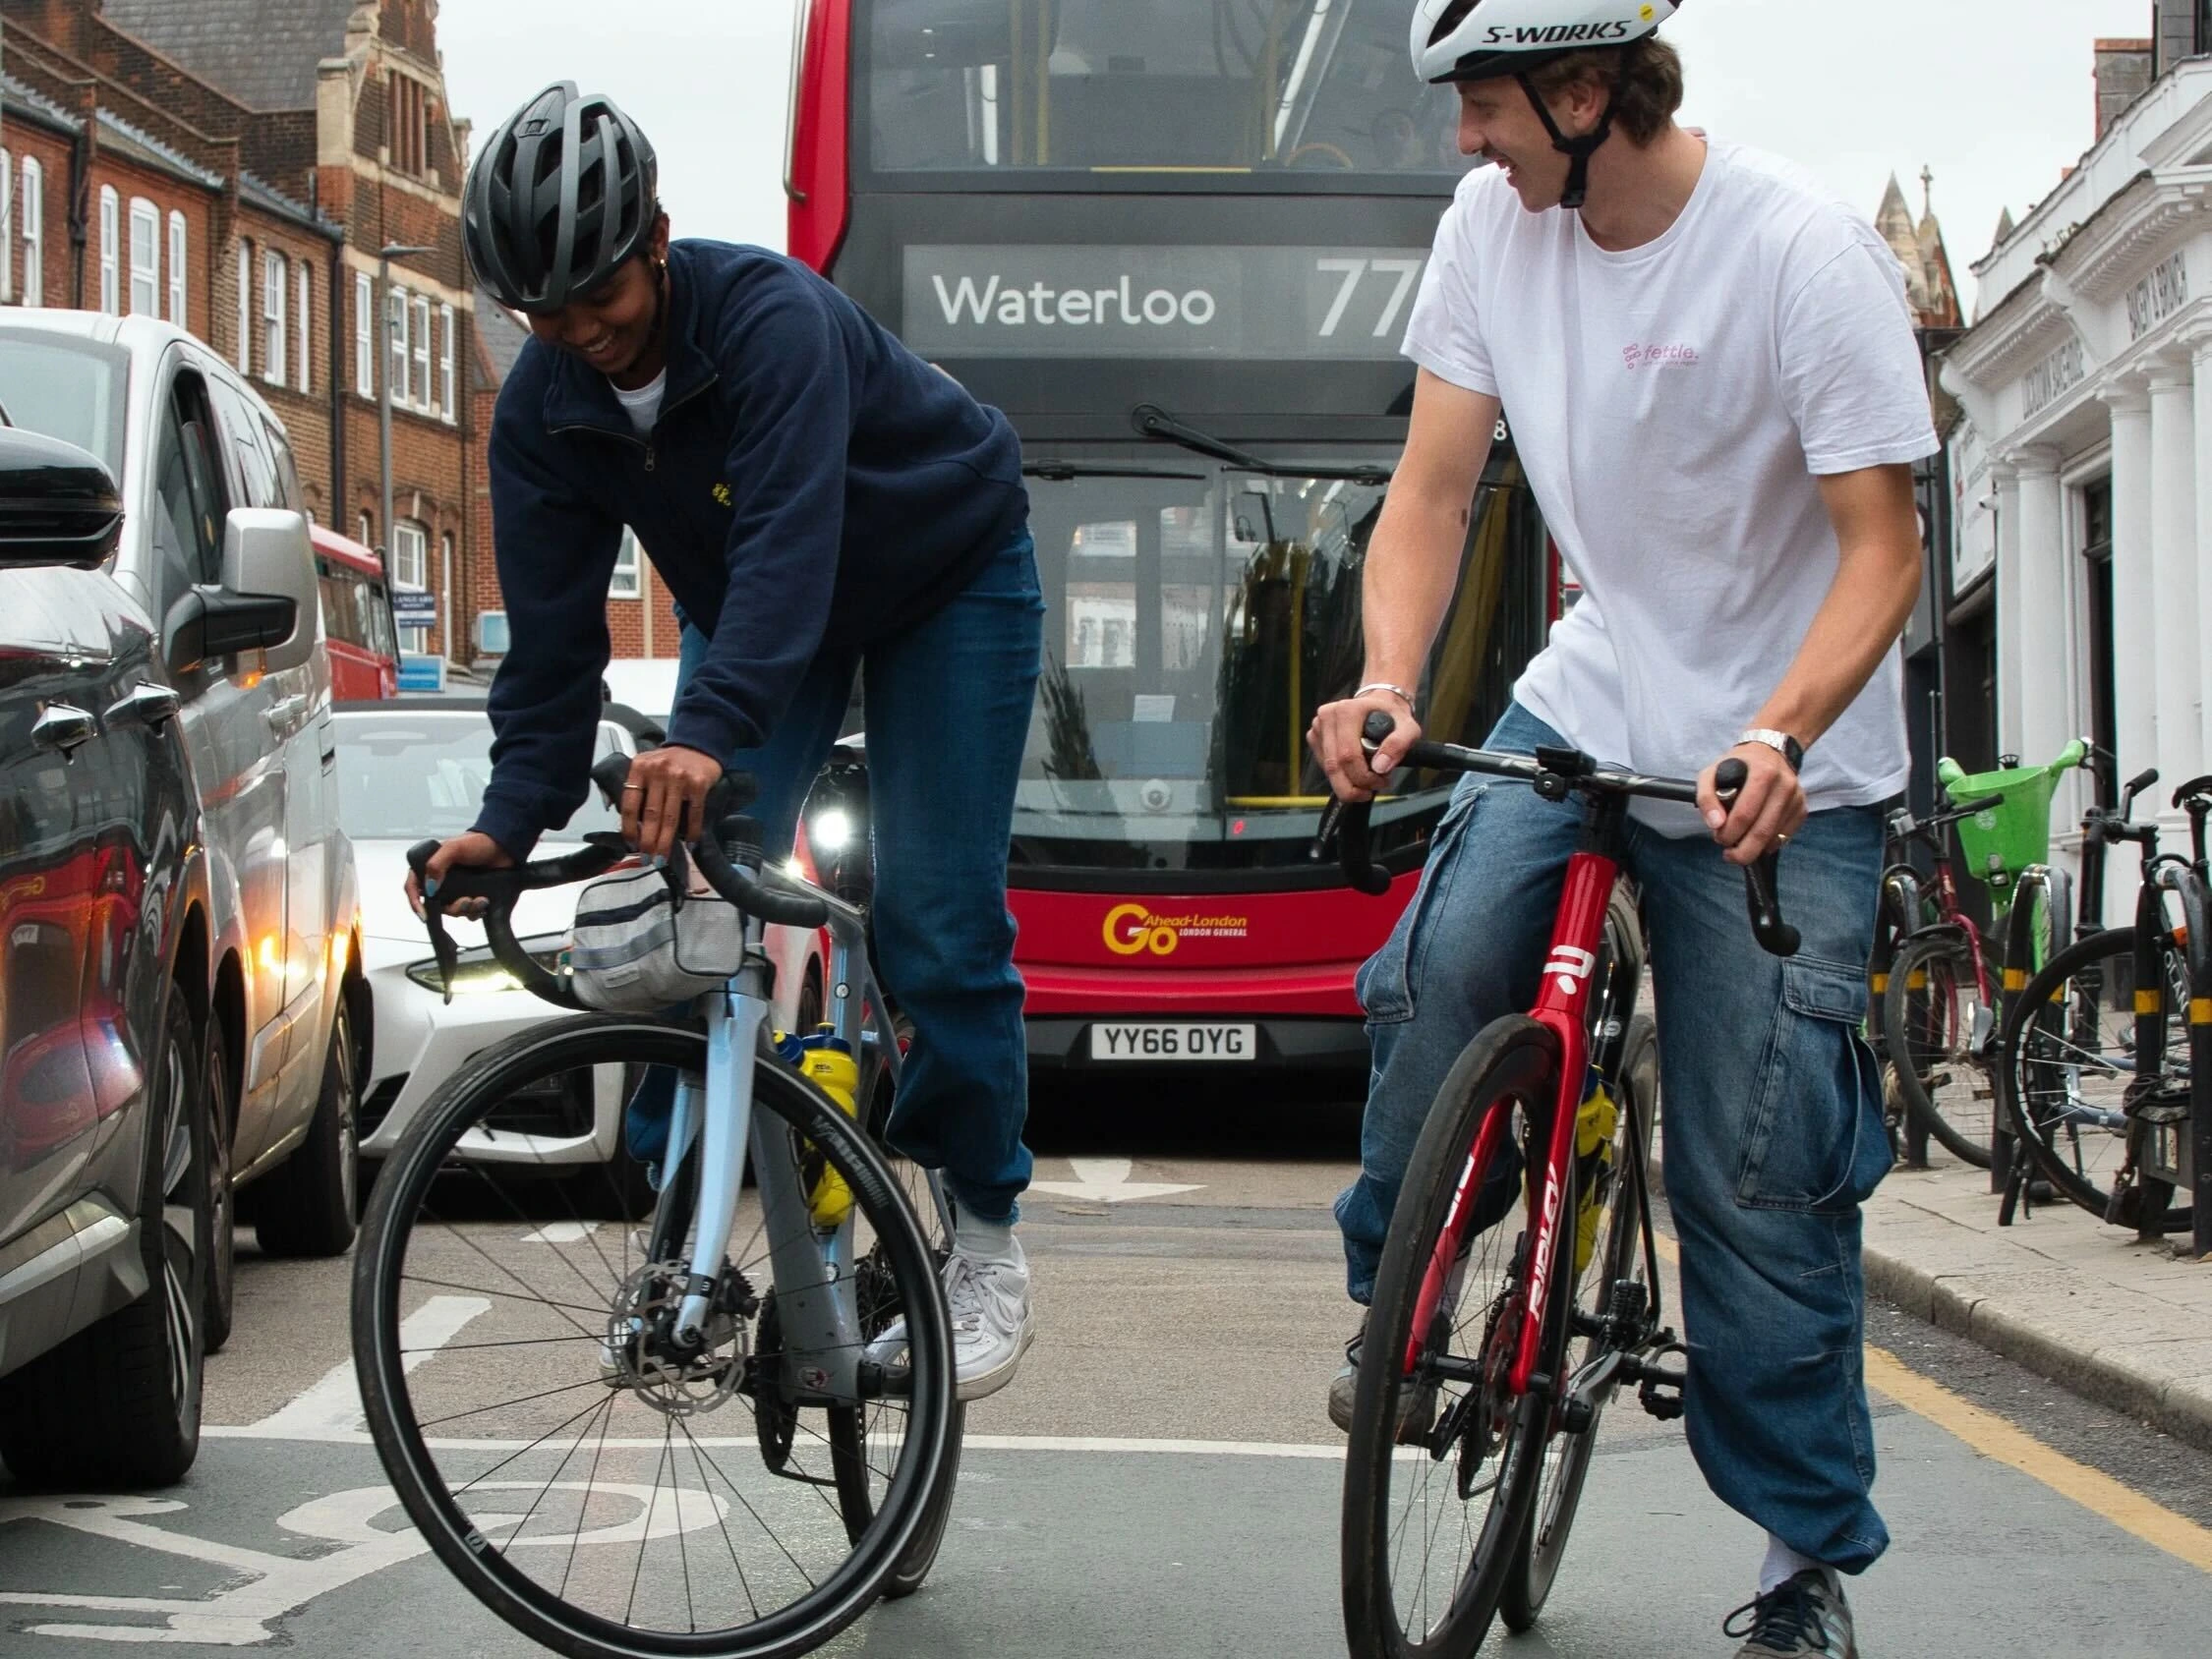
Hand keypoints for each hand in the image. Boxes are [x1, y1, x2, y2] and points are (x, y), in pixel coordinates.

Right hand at [406, 831, 513, 919]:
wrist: (505, 847)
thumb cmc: (478, 842)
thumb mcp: (453, 848)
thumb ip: (436, 864)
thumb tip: (428, 888)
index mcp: (432, 867)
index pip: (414, 887)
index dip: (415, 902)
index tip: (424, 915)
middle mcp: (441, 880)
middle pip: (436, 904)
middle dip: (452, 908)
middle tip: (466, 902)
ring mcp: (457, 889)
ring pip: (453, 910)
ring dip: (466, 909)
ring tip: (481, 900)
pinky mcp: (471, 894)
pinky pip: (468, 912)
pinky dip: (475, 911)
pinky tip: (484, 904)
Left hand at [622, 743, 724, 859]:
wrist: (699, 744)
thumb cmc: (669, 761)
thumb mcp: (646, 766)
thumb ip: (636, 787)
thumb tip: (630, 823)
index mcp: (640, 768)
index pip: (630, 803)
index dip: (629, 827)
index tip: (631, 845)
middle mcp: (658, 772)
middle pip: (651, 814)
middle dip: (648, 841)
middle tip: (647, 859)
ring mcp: (680, 777)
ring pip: (670, 817)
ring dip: (666, 842)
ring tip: (662, 858)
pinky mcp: (699, 784)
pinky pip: (694, 813)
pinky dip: (692, 831)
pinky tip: (690, 844)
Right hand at [1308, 692, 1420, 802]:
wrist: (1379, 706)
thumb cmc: (1392, 717)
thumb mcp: (1408, 728)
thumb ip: (1399, 745)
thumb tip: (1380, 766)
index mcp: (1347, 711)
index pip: (1348, 754)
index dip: (1363, 776)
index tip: (1382, 781)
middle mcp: (1327, 716)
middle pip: (1334, 765)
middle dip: (1353, 786)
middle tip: (1370, 790)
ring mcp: (1318, 727)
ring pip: (1327, 769)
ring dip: (1347, 783)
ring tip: (1368, 779)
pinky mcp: (1314, 737)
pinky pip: (1324, 766)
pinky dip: (1341, 775)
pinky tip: (1355, 769)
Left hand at [1697, 743, 1806, 866]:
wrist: (1770, 753)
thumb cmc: (1738, 766)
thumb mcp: (1712, 773)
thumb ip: (1706, 797)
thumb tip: (1715, 824)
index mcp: (1763, 773)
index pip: (1744, 814)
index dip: (1728, 833)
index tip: (1718, 837)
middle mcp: (1784, 785)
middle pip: (1762, 832)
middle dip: (1742, 851)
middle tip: (1729, 854)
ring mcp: (1796, 799)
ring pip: (1774, 838)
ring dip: (1753, 848)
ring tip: (1739, 844)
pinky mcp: (1802, 809)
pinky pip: (1785, 837)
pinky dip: (1768, 844)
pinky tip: (1756, 838)